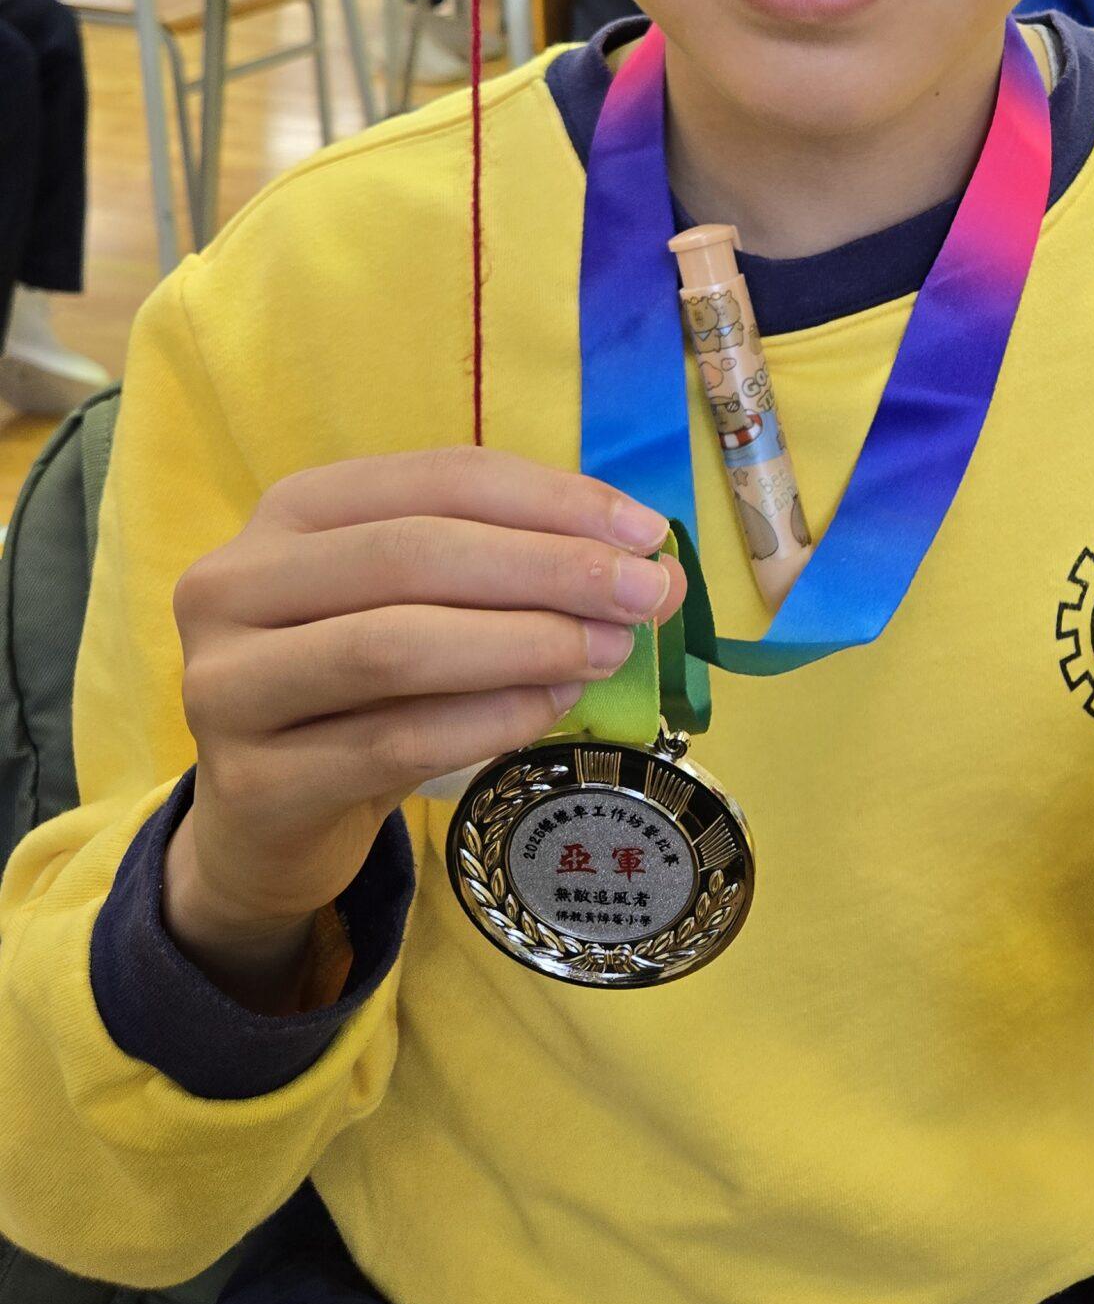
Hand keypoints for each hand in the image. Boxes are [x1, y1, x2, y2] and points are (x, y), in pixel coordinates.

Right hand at [166, 449, 683, 1001]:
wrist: (266, 824)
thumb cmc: (361, 692)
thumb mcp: (426, 609)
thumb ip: (519, 574)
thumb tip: (656, 567)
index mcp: (293, 511)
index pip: (439, 479)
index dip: (552, 500)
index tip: (646, 534)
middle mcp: (236, 582)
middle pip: (413, 554)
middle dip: (548, 569)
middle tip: (645, 597)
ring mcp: (226, 684)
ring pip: (394, 646)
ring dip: (523, 643)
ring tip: (607, 653)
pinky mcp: (247, 784)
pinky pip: (390, 742)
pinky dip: (486, 720)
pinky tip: (551, 708)